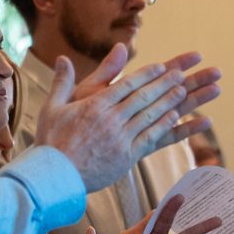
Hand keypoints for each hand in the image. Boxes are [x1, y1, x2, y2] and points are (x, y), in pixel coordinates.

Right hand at [32, 48, 213, 189]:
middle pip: (142, 98)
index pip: (125, 85)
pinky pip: (149, 138)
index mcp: (93, 106)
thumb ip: (62, 81)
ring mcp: (120, 138)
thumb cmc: (50, 141)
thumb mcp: (52, 107)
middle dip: (163, 84)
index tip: (161, 66)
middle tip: (180, 74)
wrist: (54, 176)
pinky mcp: (127, 156)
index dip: (146, 75)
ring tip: (184, 90)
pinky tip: (175, 117)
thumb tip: (62, 57)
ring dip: (168, 102)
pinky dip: (163, 126)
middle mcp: (110, 120)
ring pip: (149, 116)